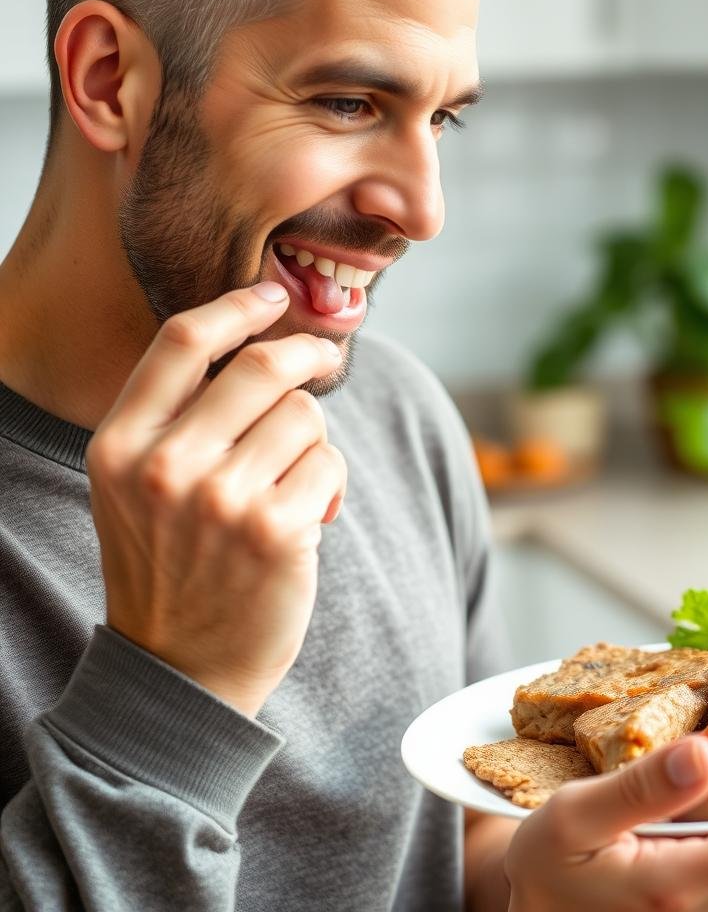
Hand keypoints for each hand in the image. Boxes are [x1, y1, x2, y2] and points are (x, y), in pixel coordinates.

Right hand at [86, 283, 346, 716]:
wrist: (183, 670)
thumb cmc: (172, 567)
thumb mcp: (136, 489)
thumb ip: (177, 420)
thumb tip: (258, 343)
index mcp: (119, 445)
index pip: (181, 341)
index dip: (235, 305)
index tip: (271, 294)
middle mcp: (165, 466)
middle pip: (260, 366)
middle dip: (306, 355)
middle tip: (323, 359)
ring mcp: (221, 499)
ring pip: (305, 414)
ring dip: (314, 440)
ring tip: (296, 483)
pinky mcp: (276, 530)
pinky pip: (329, 462)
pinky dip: (331, 483)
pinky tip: (311, 518)